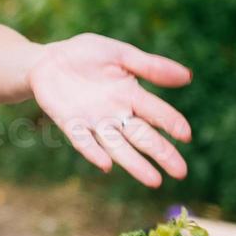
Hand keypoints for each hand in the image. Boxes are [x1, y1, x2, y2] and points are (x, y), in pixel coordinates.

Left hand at [27, 33, 192, 187]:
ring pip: (118, 146)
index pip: (157, 112)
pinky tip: (105, 165)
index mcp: (131, 95)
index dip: (171, 122)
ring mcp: (93, 121)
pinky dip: (93, 152)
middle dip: (161, 153)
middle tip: (180, 172)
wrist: (47, 60)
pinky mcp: (70, 124)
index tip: (186, 135)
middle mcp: (116, 113)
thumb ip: (150, 66)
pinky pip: (82, 140)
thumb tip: (188, 76)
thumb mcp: (120, 54)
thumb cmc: (86, 55)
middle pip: (142, 136)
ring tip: (154, 181)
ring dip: (134, 163)